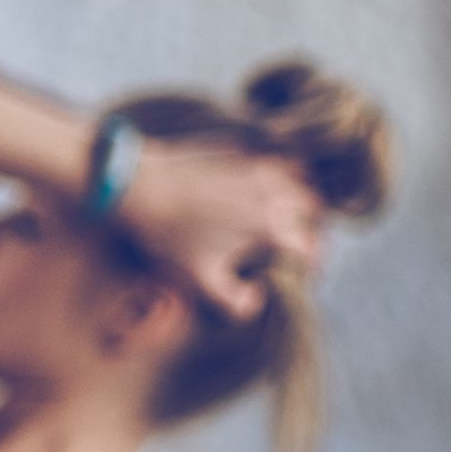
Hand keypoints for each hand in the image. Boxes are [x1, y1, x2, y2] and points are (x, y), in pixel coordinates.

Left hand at [109, 137, 324, 323]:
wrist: (137, 184)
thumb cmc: (169, 234)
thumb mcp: (199, 277)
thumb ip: (233, 298)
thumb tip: (256, 303)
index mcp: (270, 225)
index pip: (310, 247)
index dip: (312, 265)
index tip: (304, 276)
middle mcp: (273, 191)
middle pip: (313, 208)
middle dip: (313, 228)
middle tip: (300, 243)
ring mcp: (257, 164)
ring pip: (300, 176)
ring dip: (301, 195)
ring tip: (289, 211)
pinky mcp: (239, 148)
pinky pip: (274, 157)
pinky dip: (280, 171)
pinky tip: (262, 183)